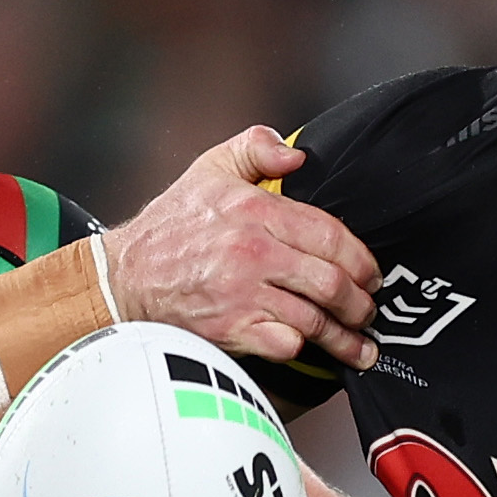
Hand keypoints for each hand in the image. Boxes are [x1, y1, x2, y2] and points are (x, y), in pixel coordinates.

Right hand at [106, 127, 379, 369]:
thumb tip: (297, 154)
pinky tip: (313, 349)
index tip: (371, 273)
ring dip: (344, 336)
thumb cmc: (168, 229)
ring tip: (358, 343)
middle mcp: (254, 254)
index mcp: (255, 212)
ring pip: (315, 319)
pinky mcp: (232, 330)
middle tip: (368, 308)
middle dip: (360, 301)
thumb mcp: (208, 169)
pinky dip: (302, 348)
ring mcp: (243, 295)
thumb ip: (256, 148)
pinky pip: (285, 344)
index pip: (330, 236)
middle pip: (331, 282)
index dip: (361, 259)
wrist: (124, 278)